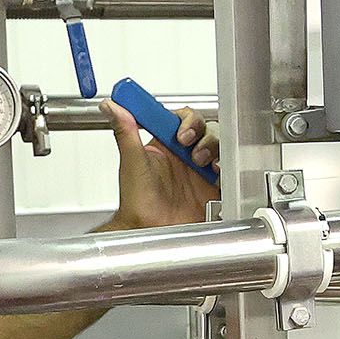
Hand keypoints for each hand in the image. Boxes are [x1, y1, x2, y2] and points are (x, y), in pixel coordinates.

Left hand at [101, 101, 219, 231]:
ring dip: (212, 146)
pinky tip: (215, 171)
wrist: (151, 232)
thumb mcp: (131, 162)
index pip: (181, 118)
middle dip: (201, 132)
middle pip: (204, 127)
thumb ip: (125, 131)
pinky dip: (225, 165)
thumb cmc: (138, 203)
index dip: (185, 119)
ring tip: (200, 163)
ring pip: (218, 143)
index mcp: (165, 146)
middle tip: (189, 145)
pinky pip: (227, 168)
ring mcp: (199, 170)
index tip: (180, 132)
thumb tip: (111, 106)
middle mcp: (183, 156)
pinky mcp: (212, 186)